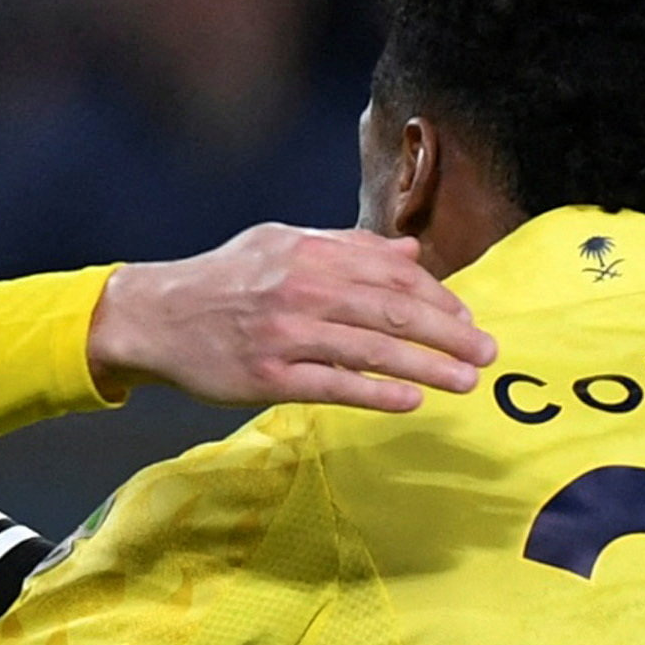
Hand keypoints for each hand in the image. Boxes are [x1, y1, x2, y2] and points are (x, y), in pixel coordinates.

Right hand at [86, 225, 494, 409]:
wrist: (156, 316)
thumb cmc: (223, 279)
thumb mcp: (281, 244)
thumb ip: (346, 247)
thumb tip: (410, 253)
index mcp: (309, 251)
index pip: (392, 272)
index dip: (438, 296)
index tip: (466, 319)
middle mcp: (301, 288)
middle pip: (394, 310)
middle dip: (450, 333)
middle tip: (487, 355)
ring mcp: (285, 334)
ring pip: (372, 350)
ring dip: (428, 367)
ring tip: (465, 383)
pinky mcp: (268, 376)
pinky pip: (335, 386)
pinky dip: (377, 393)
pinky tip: (412, 400)